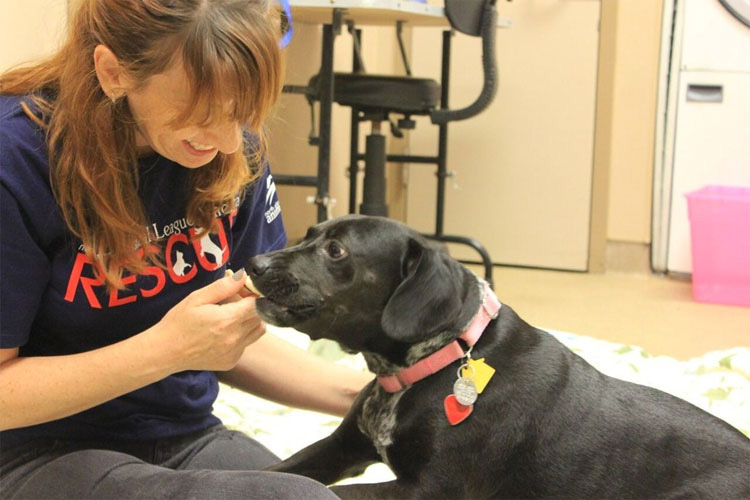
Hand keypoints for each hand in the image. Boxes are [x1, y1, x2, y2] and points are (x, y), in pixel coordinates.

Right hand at [152, 269, 266, 372]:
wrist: (165, 352)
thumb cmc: (178, 323)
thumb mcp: (197, 298)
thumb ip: (223, 287)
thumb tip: (243, 277)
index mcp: (227, 320)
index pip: (258, 304)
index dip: (255, 295)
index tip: (246, 291)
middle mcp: (235, 338)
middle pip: (260, 317)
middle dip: (252, 306)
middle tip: (234, 302)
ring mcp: (234, 352)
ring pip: (258, 331)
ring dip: (251, 320)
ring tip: (231, 316)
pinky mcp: (231, 361)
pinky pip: (246, 344)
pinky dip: (242, 336)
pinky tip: (224, 332)